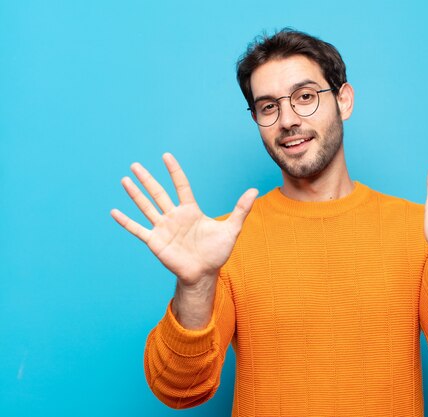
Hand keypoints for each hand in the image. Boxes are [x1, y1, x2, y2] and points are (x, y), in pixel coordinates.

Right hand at [111, 153, 257, 286]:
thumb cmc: (217, 252)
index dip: (174, 171)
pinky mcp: (155, 242)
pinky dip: (126, 221)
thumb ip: (241, 209)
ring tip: (125, 180)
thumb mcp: (232, 229)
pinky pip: (138, 229)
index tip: (166, 156)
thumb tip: (254, 190)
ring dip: (135, 194)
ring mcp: (163, 228)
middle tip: (135, 165)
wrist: (204, 274)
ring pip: (147, 207)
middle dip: (147, 179)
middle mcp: (174, 217)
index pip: (181, 186)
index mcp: (190, 211)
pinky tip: (114, 212)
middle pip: (158, 193)